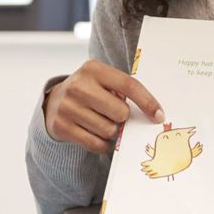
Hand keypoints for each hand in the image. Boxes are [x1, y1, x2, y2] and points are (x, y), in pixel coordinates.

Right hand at [44, 59, 162, 153]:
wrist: (54, 102)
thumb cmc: (89, 91)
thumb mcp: (102, 80)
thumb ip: (123, 90)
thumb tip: (153, 114)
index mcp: (93, 69)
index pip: (128, 85)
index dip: (147, 102)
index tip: (159, 116)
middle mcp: (78, 86)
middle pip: (120, 113)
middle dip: (122, 118)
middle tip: (113, 115)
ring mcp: (68, 107)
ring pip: (109, 130)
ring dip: (111, 131)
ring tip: (100, 122)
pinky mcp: (62, 126)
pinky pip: (96, 144)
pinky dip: (102, 144)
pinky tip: (96, 134)